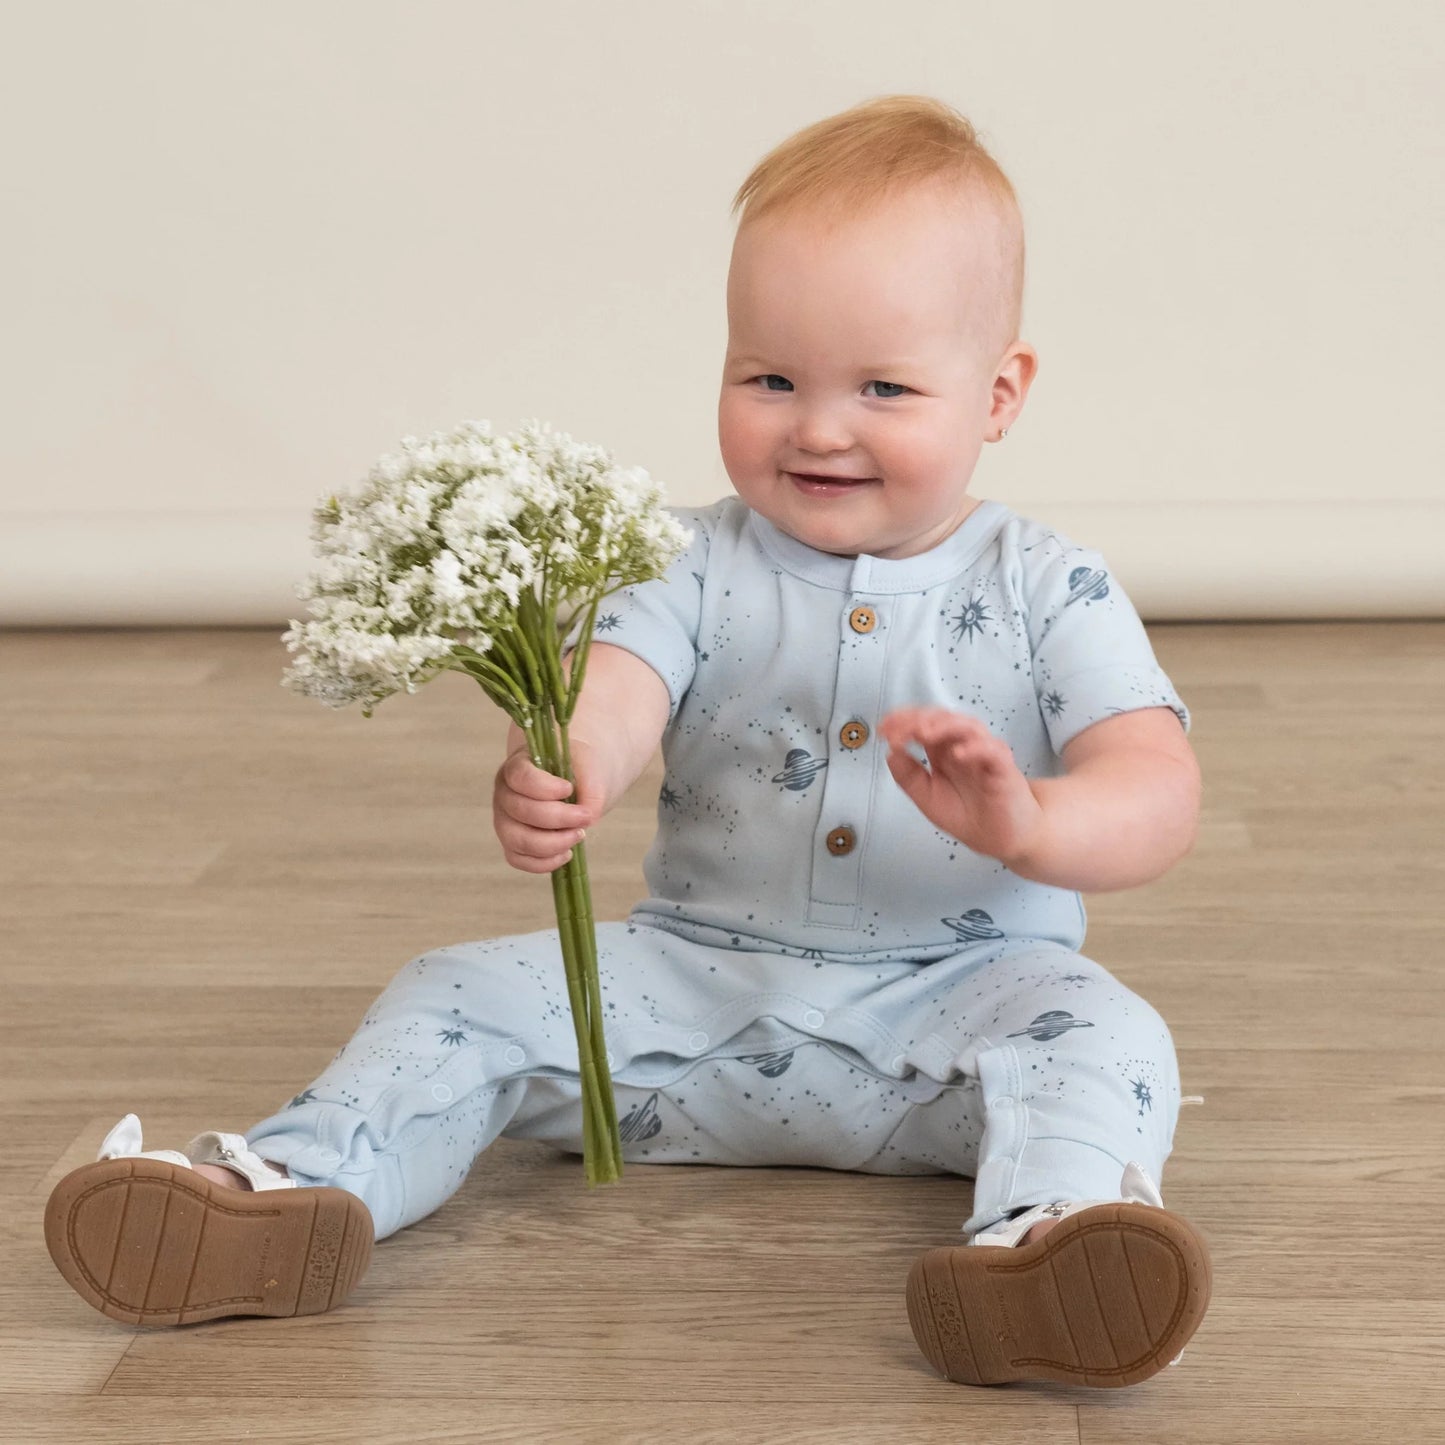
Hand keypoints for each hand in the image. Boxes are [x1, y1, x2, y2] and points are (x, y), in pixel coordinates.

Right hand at [492, 737, 606, 873]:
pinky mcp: (513, 844)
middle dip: (558, 818)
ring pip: (517, 840)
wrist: (580, 780)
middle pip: (520, 811)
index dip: (545, 787)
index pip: (520, 777)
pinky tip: (567, 853)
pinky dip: (544, 862)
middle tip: (586, 817)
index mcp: (517, 767)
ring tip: (579, 835)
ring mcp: (505, 821)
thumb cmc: (579, 769)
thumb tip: (588, 817)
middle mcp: (505, 794)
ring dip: (552, 843)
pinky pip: (519, 860)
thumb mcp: (589, 767)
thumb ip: (591, 788)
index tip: (570, 789)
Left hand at [879, 706, 1046, 867]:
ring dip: (944, 726)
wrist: (1001, 840)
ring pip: (968, 726)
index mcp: (942, 751)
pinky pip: (993, 750)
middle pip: (942, 718)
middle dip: (917, 720)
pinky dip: (976, 747)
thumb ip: (908, 777)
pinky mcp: (1004, 768)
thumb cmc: (967, 815)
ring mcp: (984, 754)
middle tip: (898, 730)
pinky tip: (958, 753)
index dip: (902, 721)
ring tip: (923, 733)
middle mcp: (963, 746)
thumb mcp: (927, 798)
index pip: (923, 724)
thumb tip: (890, 752)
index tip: (883, 729)